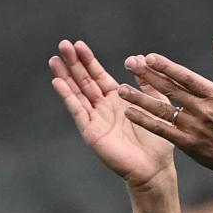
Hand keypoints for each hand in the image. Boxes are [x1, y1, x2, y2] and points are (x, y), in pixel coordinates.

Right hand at [50, 40, 175, 189]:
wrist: (155, 167)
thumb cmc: (158, 140)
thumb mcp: (157, 104)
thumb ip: (148, 83)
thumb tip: (139, 58)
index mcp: (118, 100)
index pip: (98, 76)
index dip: (88, 61)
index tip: (78, 44)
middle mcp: (103, 108)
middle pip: (84, 81)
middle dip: (74, 63)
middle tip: (63, 45)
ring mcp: (95, 119)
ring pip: (77, 93)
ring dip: (66, 76)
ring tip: (54, 59)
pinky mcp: (91, 132)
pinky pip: (78, 111)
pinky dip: (68, 97)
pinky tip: (58, 82)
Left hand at [119, 35, 212, 184]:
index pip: (186, 77)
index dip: (167, 67)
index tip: (149, 57)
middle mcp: (202, 109)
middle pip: (171, 90)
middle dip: (148, 76)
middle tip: (129, 63)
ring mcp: (193, 127)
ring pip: (162, 110)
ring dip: (140, 99)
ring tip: (121, 90)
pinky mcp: (187, 143)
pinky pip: (162, 130)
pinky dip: (145, 121)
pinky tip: (130, 113)